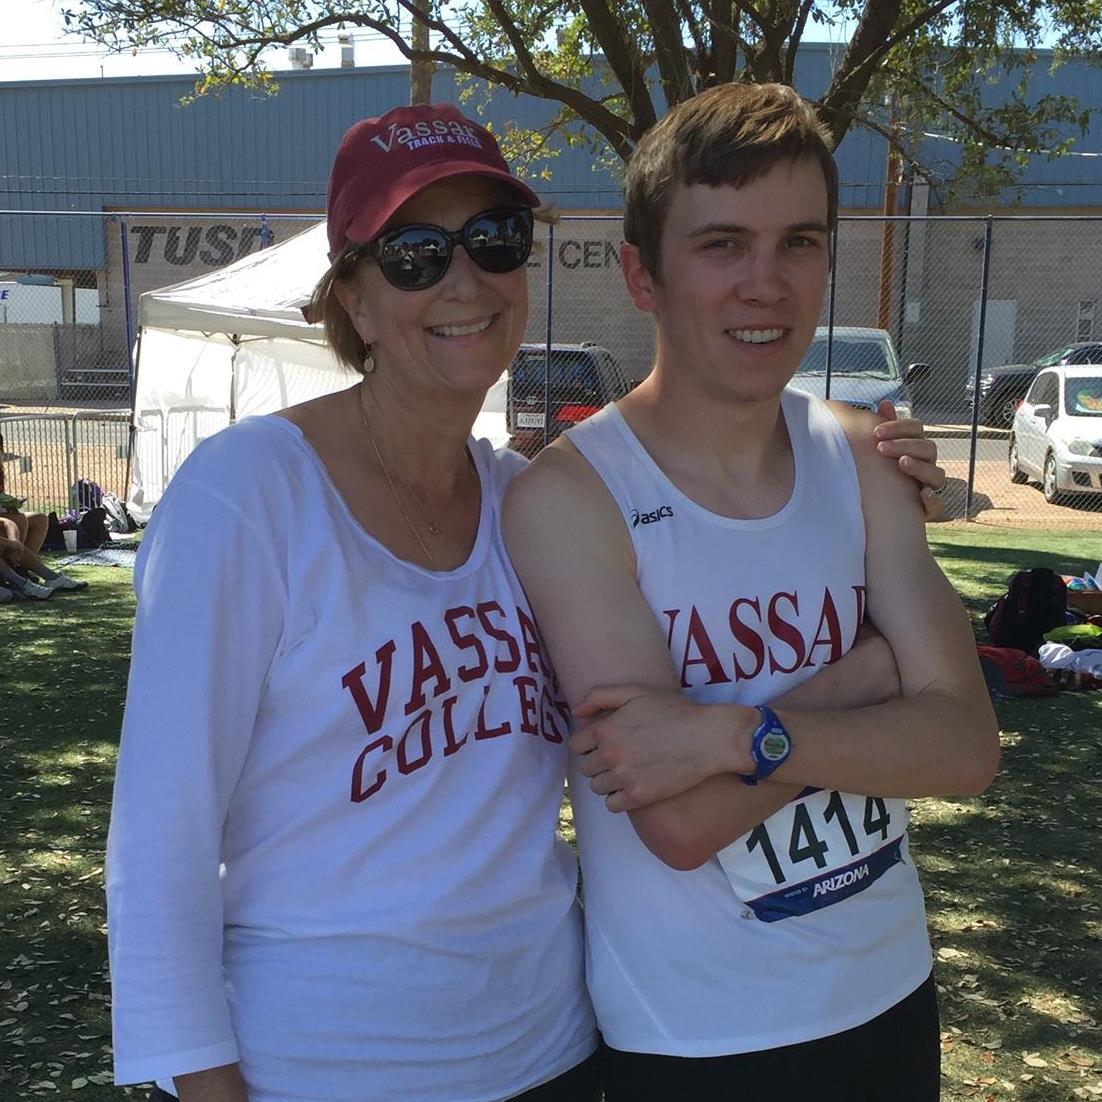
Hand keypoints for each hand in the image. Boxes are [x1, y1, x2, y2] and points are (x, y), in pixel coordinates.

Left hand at [571, 684, 754, 810]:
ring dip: (606, 780)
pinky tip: (630, 786)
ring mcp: (624, 778)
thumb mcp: (635, 692)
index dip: (587, 743)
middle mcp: (610, 755)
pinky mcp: (639, 797)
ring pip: (597, 787)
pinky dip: (617, 798)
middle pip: (584, 768)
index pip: (576, 745)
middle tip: (615, 757)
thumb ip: (599, 697)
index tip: (600, 743)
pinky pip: (612, 805)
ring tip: (624, 771)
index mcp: (606, 730)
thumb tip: (576, 712)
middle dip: (596, 762)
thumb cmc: (673, 711)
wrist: (707, 738)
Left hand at [873, 399, 944, 520]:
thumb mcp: (885, 450)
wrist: (886, 507)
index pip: (917, 429)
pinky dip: (933, 499)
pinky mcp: (929, 508)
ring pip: (937, 474)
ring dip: (919, 467)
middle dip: (905, 446)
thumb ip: (887, 428)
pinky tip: (922, 493)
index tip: (876, 432)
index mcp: (916, 448)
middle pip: (927, 449)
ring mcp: (931, 486)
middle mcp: (928, 464)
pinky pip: (939, 504)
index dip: (899, 427)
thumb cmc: (885, 473)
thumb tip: (885, 403)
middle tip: (881, 448)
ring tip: (902, 463)